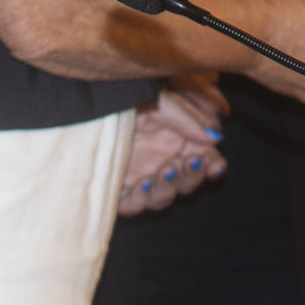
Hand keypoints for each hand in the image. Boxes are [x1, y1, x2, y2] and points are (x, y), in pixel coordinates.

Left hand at [118, 84, 230, 214]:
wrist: (88, 109)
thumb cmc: (126, 99)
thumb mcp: (159, 99)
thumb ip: (187, 117)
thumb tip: (216, 136)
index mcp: (176, 140)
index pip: (204, 160)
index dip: (213, 165)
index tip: (216, 166)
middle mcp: (161, 161)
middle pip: (188, 181)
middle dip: (193, 176)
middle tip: (189, 162)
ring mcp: (139, 178)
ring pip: (164, 198)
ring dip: (168, 187)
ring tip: (165, 169)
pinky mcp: (118, 191)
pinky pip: (134, 206)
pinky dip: (141, 200)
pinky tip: (142, 184)